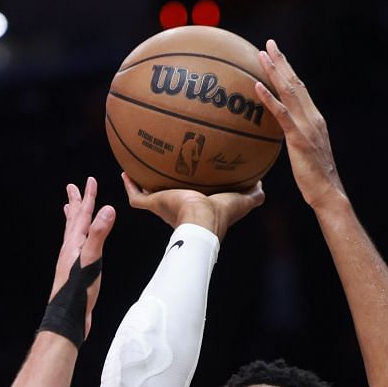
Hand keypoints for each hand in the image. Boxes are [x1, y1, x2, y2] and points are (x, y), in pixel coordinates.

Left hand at [49, 177, 117, 338]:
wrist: (68, 318)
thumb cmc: (78, 291)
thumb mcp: (91, 259)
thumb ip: (99, 235)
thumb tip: (107, 209)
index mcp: (74, 244)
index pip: (82, 215)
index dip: (88, 198)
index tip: (89, 181)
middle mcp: (70, 250)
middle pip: (73, 221)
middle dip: (76, 204)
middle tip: (73, 187)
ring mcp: (71, 262)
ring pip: (73, 234)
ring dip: (74, 220)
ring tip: (71, 210)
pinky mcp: (75, 273)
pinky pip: (77, 248)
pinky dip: (79, 239)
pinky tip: (81, 245)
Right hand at [119, 173, 264, 240]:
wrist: (202, 218)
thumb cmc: (222, 212)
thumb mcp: (243, 200)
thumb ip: (254, 194)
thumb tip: (262, 183)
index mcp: (197, 210)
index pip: (193, 202)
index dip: (192, 194)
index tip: (192, 183)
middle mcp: (178, 210)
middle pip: (169, 198)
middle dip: (166, 188)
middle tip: (162, 172)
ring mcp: (163, 207)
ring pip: (150, 196)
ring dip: (144, 185)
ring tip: (139, 169)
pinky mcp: (153, 204)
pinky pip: (136, 196)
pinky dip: (130, 185)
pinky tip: (125, 171)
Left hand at [253, 40, 347, 211]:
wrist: (328, 192)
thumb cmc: (315, 178)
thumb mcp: (305, 153)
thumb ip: (295, 137)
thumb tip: (280, 134)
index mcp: (314, 118)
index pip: (300, 89)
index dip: (289, 70)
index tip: (277, 55)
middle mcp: (312, 117)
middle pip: (295, 83)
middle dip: (282, 61)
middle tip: (268, 44)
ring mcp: (307, 126)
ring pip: (289, 92)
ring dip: (275, 71)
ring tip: (261, 55)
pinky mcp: (299, 138)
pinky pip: (282, 114)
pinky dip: (269, 98)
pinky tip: (257, 86)